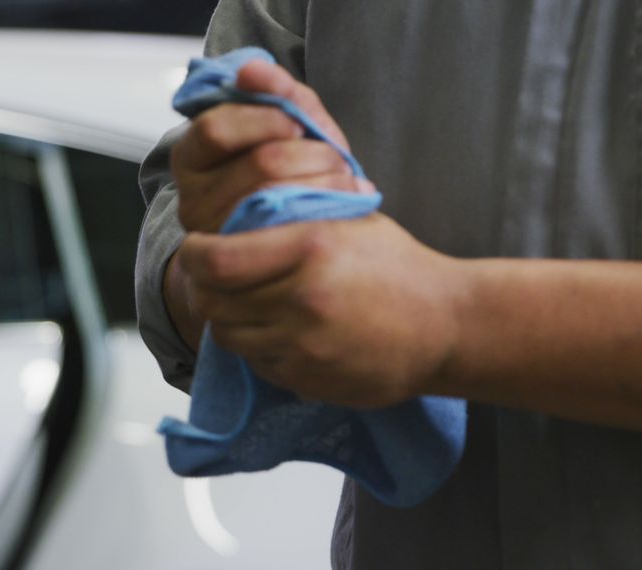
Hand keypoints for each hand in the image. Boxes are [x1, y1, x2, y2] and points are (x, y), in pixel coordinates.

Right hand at [170, 60, 373, 233]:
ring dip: (326, 183)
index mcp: (191, 156)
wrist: (289, 236)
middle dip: (312, 154)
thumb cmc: (288, 169)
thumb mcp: (284, 124)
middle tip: (340, 159)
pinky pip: (290, 236)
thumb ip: (275, 92)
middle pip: (258, 165)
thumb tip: (251, 69)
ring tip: (348, 183)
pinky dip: (325, 215)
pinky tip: (345, 209)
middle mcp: (190, 201)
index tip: (299, 124)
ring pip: (278, 201)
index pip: (216, 129)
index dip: (265, 121)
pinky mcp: (247, 265)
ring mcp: (217, 238)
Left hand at [178, 215, 466, 407]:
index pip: (216, 259)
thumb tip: (229, 214)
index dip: (194, 254)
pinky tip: (281, 331)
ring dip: (231, 318)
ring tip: (250, 302)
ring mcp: (304, 346)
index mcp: (310, 248)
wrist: (447, 327)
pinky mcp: (307, 379)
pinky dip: (258, 347)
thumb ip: (288, 218)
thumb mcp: (346, 220)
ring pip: (230, 336)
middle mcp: (302, 300)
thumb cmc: (397, 266)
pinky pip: (257, 363)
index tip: (197, 247)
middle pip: (214, 302)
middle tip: (216, 277)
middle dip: (207, 288)